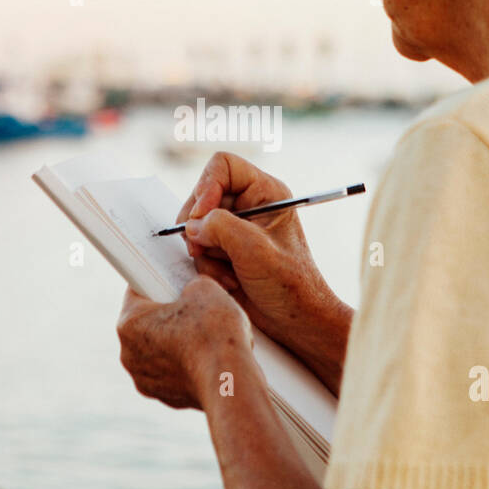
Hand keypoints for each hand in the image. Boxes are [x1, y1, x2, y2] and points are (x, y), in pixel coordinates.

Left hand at [116, 276, 251, 409]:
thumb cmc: (214, 332)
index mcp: (130, 322)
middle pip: (147, 324)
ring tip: (204, 337)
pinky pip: (172, 373)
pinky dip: (186, 366)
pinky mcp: (164, 397)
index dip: (157, 282)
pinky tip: (207, 359)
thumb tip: (195, 289)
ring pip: (159, 351)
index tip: (170, 283)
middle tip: (194, 310)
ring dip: (176, 343)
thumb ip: (191, 285)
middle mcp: (129, 354)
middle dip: (168, 316)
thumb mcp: (205, 288)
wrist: (230, 380)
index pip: (137, 291)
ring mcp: (145, 379)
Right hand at [176, 152, 351, 391]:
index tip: (201, 216)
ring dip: (205, 253)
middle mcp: (249, 205)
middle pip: (203, 196)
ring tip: (228, 272)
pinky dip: (207, 267)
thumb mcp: (255, 250)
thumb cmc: (290, 284)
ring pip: (197, 226)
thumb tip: (192, 226)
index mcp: (266, 192)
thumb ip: (220, 227)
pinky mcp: (226, 250)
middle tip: (200, 249)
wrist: (295, 321)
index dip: (206, 186)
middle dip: (199, 226)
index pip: (223, 166)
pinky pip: (199, 249)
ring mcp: (236, 228)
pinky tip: (229, 281)